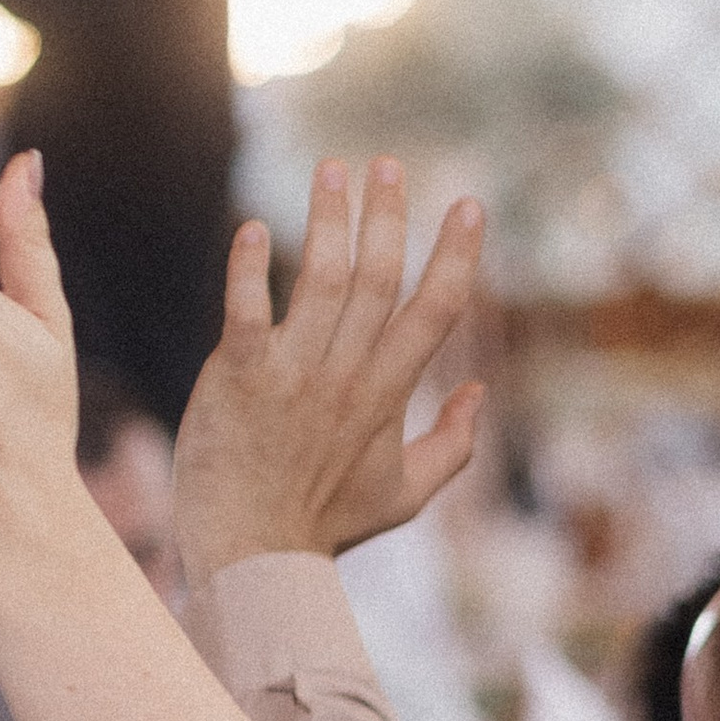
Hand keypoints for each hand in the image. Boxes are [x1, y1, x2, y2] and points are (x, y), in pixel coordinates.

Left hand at [172, 158, 486, 585]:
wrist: (251, 556)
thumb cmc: (325, 525)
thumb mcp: (405, 497)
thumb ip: (452, 445)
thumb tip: (482, 393)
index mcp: (388, 395)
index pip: (435, 312)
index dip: (457, 255)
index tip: (470, 205)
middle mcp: (345, 376)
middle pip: (379, 280)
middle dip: (388, 216)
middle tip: (388, 164)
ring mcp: (291, 374)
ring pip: (321, 282)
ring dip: (328, 220)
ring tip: (333, 170)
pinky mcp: (237, 377)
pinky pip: (246, 311)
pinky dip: (250, 268)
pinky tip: (255, 229)